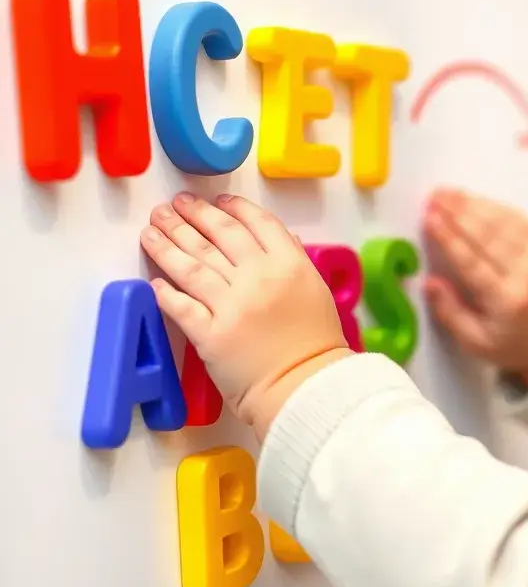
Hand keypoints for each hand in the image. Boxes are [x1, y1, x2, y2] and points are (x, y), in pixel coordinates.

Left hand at [140, 192, 349, 435]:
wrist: (307, 386)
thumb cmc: (317, 343)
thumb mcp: (315, 292)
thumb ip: (296, 260)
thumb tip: (283, 237)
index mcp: (290, 264)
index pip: (257, 223)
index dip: (233, 208)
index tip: (215, 201)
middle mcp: (258, 277)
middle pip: (218, 236)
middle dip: (191, 217)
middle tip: (171, 206)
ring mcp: (231, 305)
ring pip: (192, 265)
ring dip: (168, 244)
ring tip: (151, 229)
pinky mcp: (209, 334)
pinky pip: (181, 306)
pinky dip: (166, 293)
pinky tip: (154, 281)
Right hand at [422, 189, 527, 386]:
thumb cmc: (512, 343)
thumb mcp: (476, 343)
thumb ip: (450, 313)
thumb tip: (429, 282)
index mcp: (507, 300)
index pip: (473, 263)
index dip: (450, 238)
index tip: (430, 217)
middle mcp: (526, 274)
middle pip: (489, 236)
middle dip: (459, 212)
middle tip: (434, 196)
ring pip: (504, 223)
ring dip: (475, 204)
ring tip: (448, 192)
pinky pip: (519, 220)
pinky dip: (496, 207)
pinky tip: (476, 199)